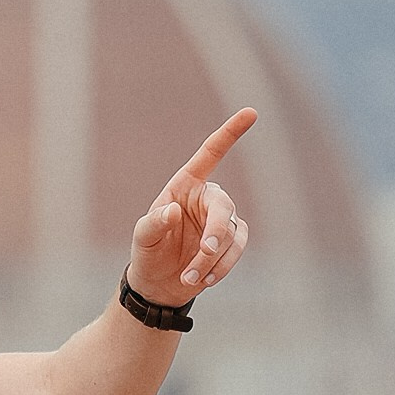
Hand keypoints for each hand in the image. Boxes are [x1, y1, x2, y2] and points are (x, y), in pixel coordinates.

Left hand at [128, 109, 255, 305]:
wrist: (158, 282)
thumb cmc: (148, 251)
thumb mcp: (143, 237)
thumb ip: (154, 222)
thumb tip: (173, 210)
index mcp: (186, 185)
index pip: (211, 154)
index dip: (230, 133)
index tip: (251, 112)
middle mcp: (207, 198)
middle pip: (224, 206)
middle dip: (215, 232)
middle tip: (203, 253)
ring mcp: (222, 220)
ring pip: (231, 234)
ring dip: (212, 259)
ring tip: (188, 278)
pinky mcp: (232, 242)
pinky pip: (237, 250)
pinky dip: (221, 267)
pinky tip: (204, 280)